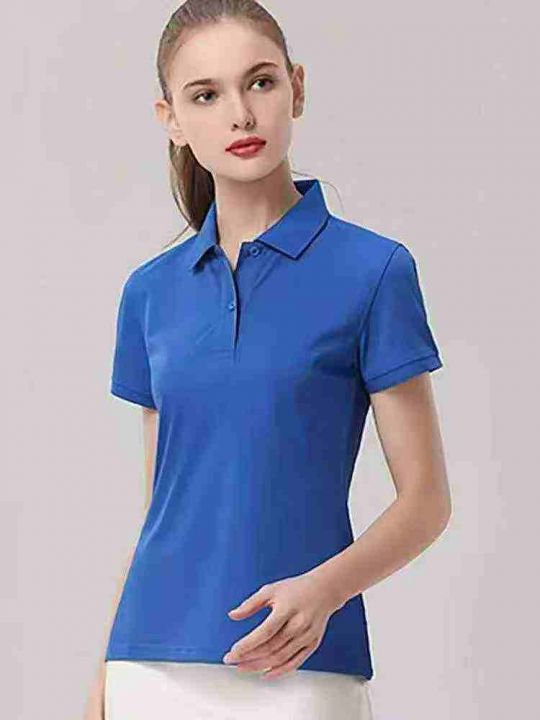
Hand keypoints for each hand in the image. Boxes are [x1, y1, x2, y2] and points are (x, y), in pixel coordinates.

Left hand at [223, 570, 343, 678]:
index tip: (232, 652)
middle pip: (271, 648)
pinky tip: (264, 673)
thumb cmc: (295, 589)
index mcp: (287, 609)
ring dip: (259, 666)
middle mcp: (298, 624)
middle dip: (249, 658)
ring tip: (243, 667)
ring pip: (280, 658)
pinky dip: (279, 671)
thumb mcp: (271, 590)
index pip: (264, 632)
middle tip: (232, 661)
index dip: (247, 645)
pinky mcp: (312, 644)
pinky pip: (295, 663)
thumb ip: (251, 604)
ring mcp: (307, 636)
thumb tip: (232, 615)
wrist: (324, 590)